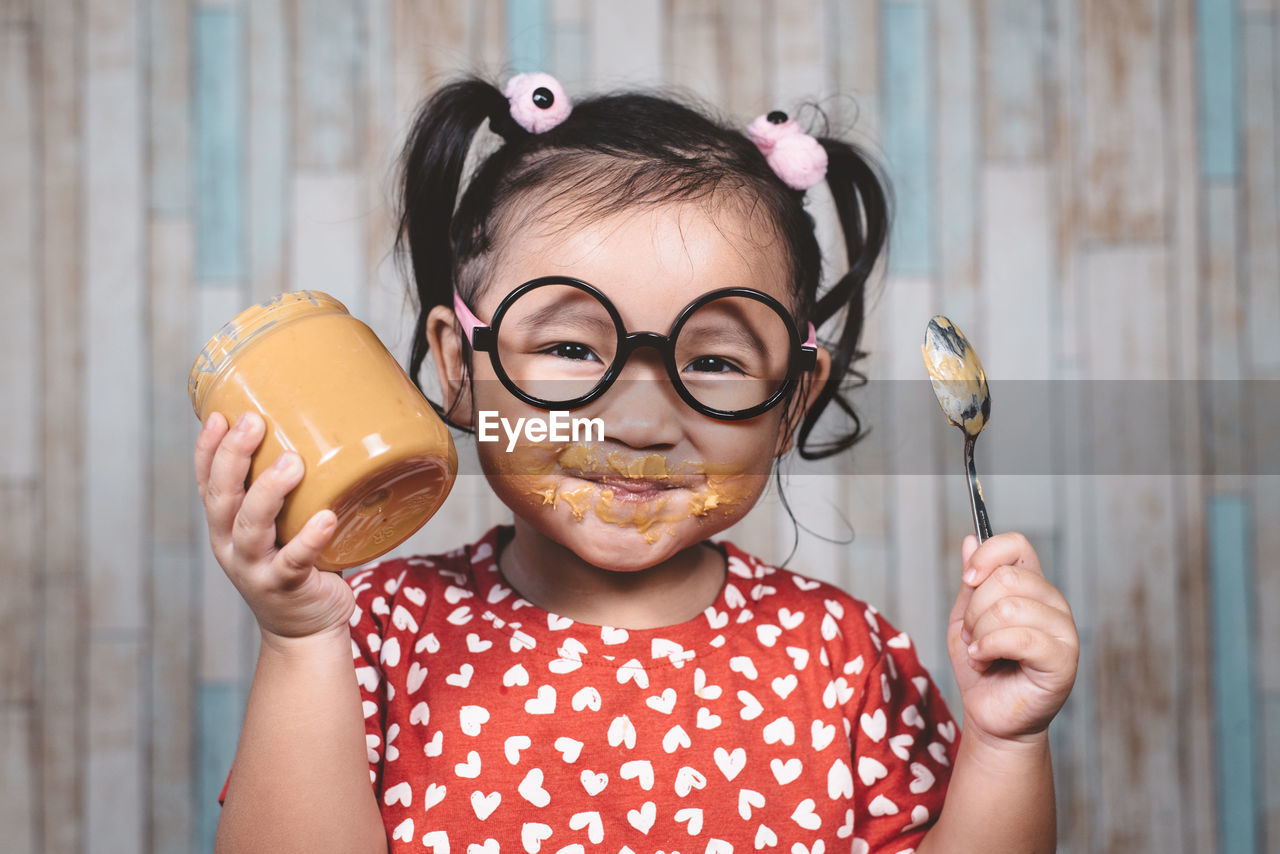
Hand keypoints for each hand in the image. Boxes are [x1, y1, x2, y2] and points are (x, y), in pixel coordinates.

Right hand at [194, 411, 354, 641]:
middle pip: (222, 498)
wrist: (305, 628)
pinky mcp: (285, 587)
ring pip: (251, 527)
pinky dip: (309, 540)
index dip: (208, 449)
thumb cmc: (296, 563)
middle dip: (234, 457)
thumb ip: (285, 490)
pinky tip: (325, 519)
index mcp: (226, 525)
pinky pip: (295, 562)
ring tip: (292, 462)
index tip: (220, 415)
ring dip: (268, 492)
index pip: (208, 482)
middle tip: (253, 422)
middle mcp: (231, 545)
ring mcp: (255, 568)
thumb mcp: (280, 525)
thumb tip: (318, 431)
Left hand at [946, 532, 1077, 744]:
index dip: (986, 556)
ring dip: (980, 634)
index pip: (1017, 545)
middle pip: (1006, 577)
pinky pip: (1021, 638)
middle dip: (974, 609)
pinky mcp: (1063, 660)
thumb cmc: (981, 667)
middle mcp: (1052, 603)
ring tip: (980, 653)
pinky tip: (985, 662)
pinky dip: (989, 649)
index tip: (968, 579)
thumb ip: (972, 582)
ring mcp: (1062, 631)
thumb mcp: (966, 617)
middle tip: (973, 635)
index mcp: (1031, 587)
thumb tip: (971, 540)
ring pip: (1009, 607)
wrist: (989, 715)